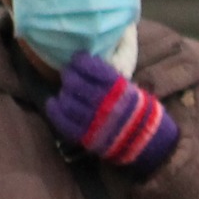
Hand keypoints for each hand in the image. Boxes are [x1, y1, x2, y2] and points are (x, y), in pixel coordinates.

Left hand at [45, 52, 178, 176]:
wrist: (145, 140)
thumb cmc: (134, 109)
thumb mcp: (128, 87)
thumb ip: (108, 77)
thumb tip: (85, 62)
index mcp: (118, 89)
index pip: (92, 68)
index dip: (80, 61)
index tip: (78, 58)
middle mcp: (105, 103)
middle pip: (75, 84)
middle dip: (69, 75)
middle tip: (68, 73)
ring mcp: (94, 122)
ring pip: (67, 102)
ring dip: (63, 92)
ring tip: (65, 89)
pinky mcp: (85, 136)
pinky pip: (63, 122)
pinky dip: (54, 111)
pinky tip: (53, 103)